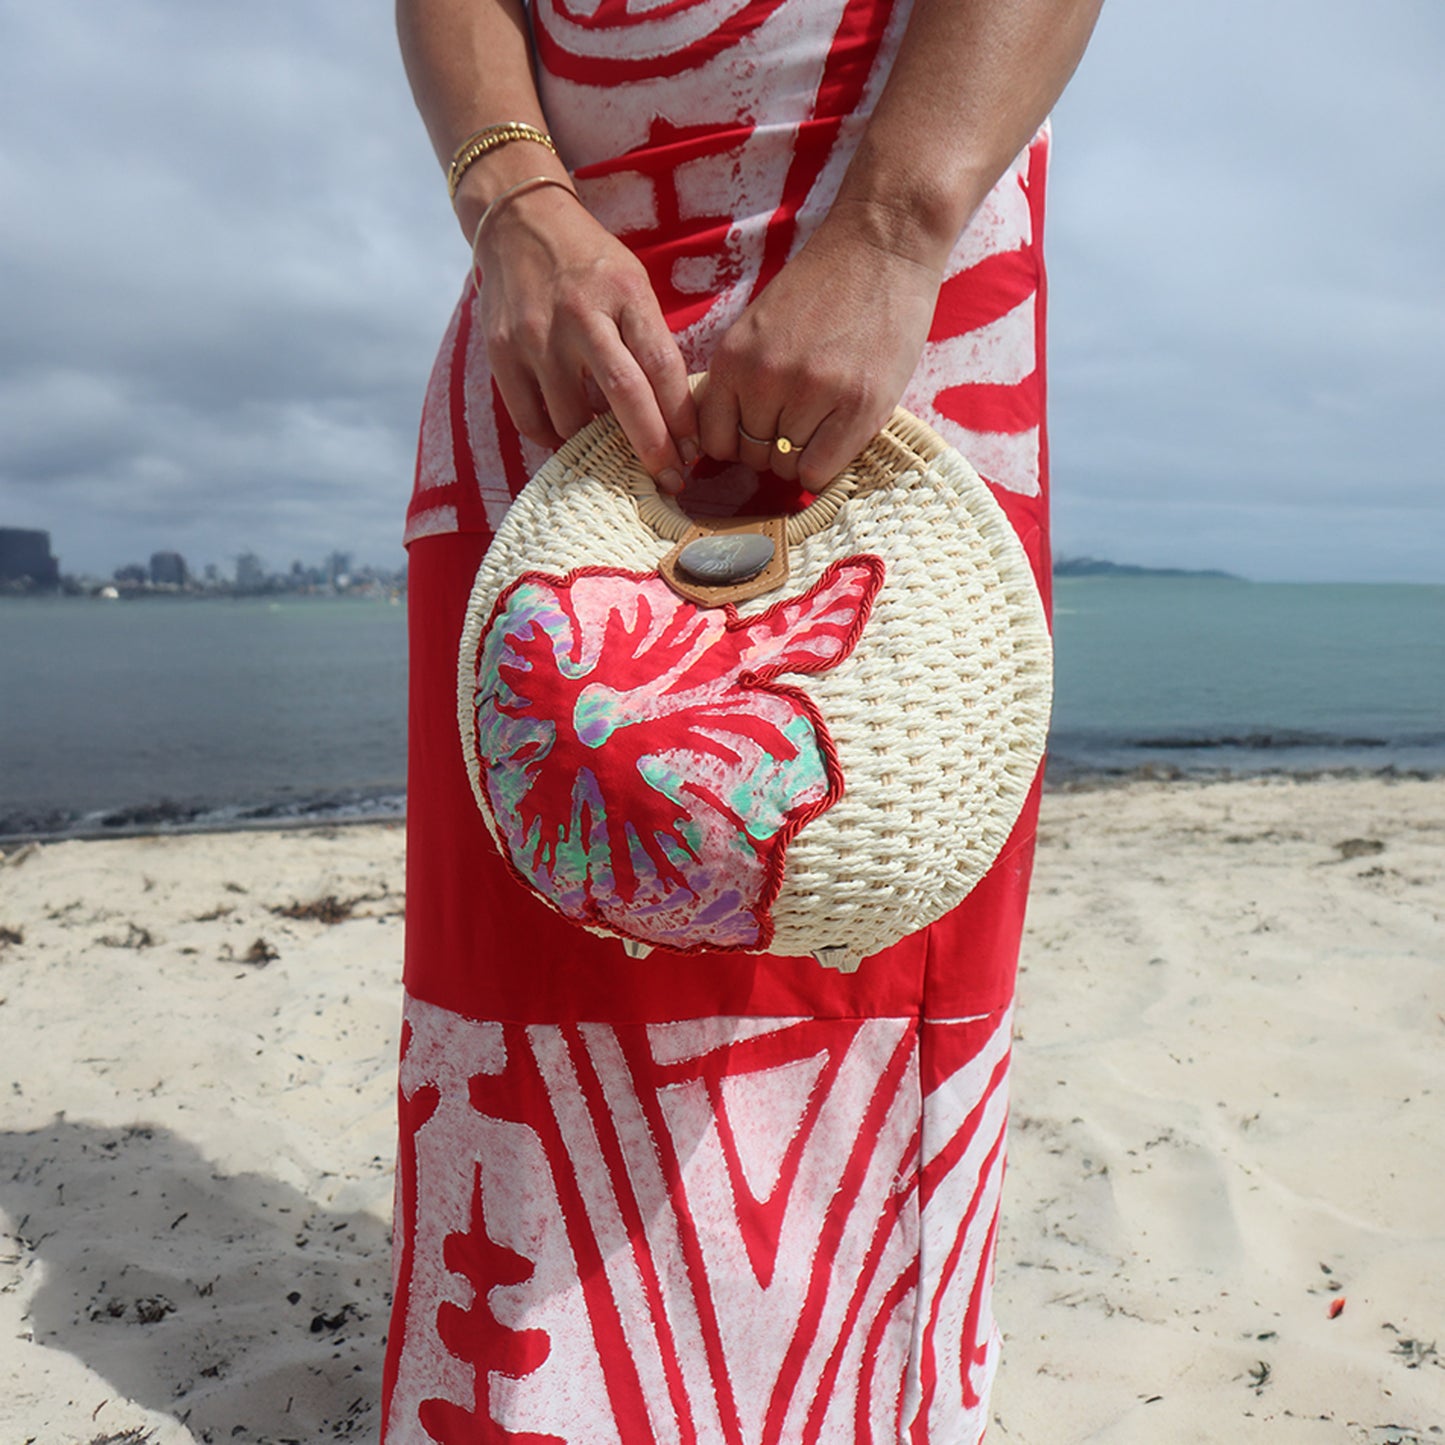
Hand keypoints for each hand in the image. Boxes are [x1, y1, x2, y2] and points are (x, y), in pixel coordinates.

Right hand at [474, 185, 697, 491]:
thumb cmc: (590, 264)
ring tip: (615, 452)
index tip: (693, 450)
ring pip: (573, 419)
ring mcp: (536, 336)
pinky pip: (530, 420)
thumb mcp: (633, 285)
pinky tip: (571, 438)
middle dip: (653, 447)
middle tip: (671, 479)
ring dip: (599, 446)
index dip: (681, 417)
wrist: (520, 223)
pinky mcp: (501, 353)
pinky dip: (555, 440)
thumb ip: (651, 342)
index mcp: (624, 293)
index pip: (662, 366)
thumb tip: (675, 419)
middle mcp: (579, 315)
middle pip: (624, 396)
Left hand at [698, 204, 946, 490]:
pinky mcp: (858, 406)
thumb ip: (740, 379)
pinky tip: (839, 437)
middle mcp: (766, 379)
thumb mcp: (758, 328)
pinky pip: (820, 472)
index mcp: (733, 358)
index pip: (715, 440)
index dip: (737, 443)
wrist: (881, 246)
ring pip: (787, 468)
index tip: (758, 432)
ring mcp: (813, 394)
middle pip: (752, 457)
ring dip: (802, 456)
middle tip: (799, 421)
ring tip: (823, 421)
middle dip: (771, 449)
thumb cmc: (820, 288)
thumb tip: (727, 440)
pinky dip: (826, 467)